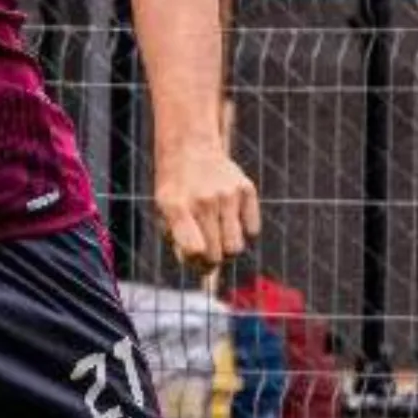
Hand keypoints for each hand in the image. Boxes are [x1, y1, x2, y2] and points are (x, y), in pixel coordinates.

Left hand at [155, 131, 260, 272]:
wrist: (190, 148)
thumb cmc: (176, 189)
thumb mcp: (164, 212)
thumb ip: (180, 242)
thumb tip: (205, 268)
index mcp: (176, 207)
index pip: (195, 250)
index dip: (195, 262)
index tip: (193, 256)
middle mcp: (203, 200)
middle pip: (217, 255)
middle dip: (211, 261)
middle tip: (206, 251)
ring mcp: (227, 194)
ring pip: (236, 247)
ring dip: (228, 249)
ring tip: (218, 235)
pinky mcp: (246, 189)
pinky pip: (253, 231)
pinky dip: (243, 231)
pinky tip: (230, 218)